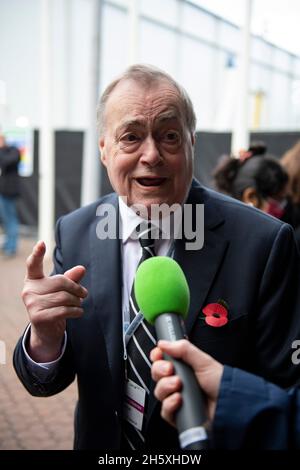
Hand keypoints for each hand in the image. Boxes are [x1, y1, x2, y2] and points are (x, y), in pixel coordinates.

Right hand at [22, 241, 87, 361]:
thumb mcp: (62, 290)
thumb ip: (71, 278)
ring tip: (79, 304)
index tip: (42, 243)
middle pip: (60, 282)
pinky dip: (76, 311)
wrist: (47, 330)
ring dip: (77, 302)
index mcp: (33, 280)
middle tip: (84, 294)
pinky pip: (63, 310)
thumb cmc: (54, 305)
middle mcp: (28, 290)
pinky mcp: (38, 317)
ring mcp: (31, 304)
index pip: (33, 264)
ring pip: (64, 297)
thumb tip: (81, 269)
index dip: (37, 253)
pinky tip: (78, 312)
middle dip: (77, 289)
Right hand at [150, 339, 223, 427]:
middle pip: (157, 374)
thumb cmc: (220, 383)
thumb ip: (184, 349)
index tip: (159, 354)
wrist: (228, 404)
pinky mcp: (177, 414)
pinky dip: (169, 404)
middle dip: (160, 370)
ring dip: (166, 386)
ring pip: (159, 392)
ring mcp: (176, 398)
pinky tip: (179, 400)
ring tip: (178, 385)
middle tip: (170, 369)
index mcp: (183, 367)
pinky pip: (164, 410)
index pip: (162, 359)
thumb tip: (163, 343)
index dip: (157, 356)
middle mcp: (177, 381)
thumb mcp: (203, 361)